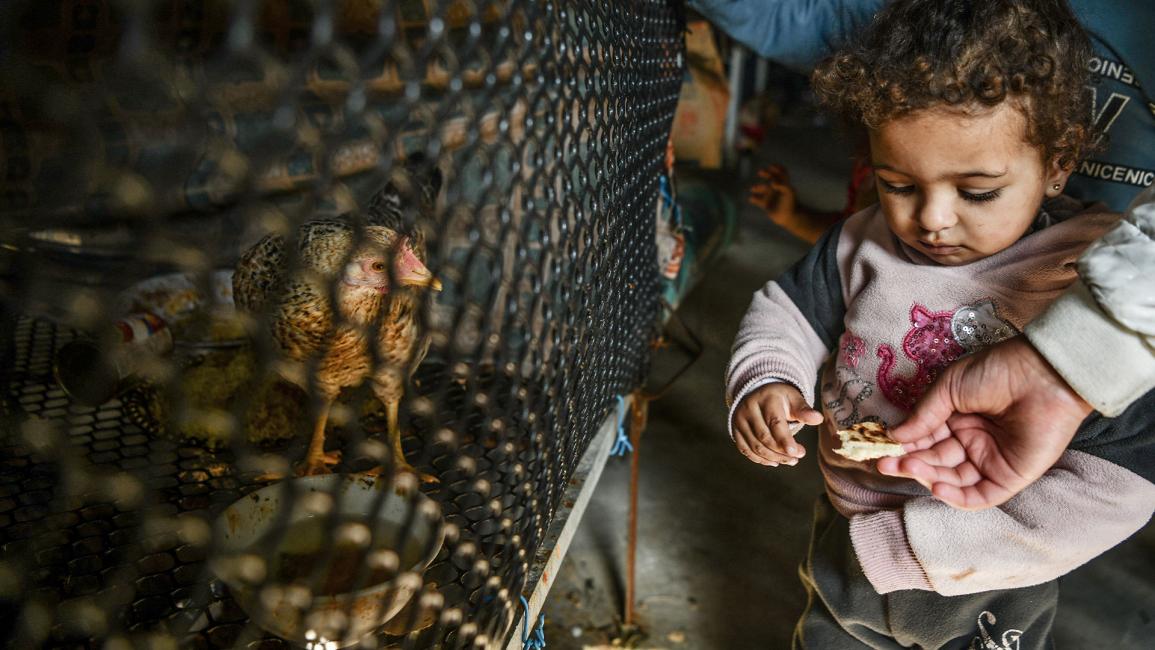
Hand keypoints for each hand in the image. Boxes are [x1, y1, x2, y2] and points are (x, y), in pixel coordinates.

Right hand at [732, 383, 822, 466]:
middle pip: (764, 437)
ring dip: (773, 458)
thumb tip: (818, 419)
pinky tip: (774, 462)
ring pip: (755, 446)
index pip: (774, 423)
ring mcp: (739, 420)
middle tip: (798, 457)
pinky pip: (746, 450)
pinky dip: (760, 459)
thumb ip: (804, 410)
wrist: (757, 394)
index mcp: (766, 399)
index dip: (785, 440)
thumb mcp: (793, 399)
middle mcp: (749, 409)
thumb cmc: (780, 398)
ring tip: (790, 461)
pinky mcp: (735, 431)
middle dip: (782, 451)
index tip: (797, 452)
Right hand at [748, 164, 795, 219]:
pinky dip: (753, 199)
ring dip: (757, 187)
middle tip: (760, 171)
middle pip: (771, 178)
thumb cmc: (790, 204)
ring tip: (753, 188)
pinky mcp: (766, 204)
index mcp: (784, 185)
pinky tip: (750, 198)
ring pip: (763, 189)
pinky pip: (758, 200)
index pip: (781, 173)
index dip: (777, 168)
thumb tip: (772, 182)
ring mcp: (771, 196)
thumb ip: (782, 185)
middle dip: (766, 173)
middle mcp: (777, 189)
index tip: (771, 166)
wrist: (789, 217)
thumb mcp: (788, 193)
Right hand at [877, 336, 1092, 509]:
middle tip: (885, 465)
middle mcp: (973, 441)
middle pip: (935, 461)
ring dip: (927, 476)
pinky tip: (936, 486)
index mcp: (959, 418)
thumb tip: (894, 436)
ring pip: (952, 479)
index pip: (925, 439)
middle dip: (909, 463)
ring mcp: (991, 460)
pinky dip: (957, 496)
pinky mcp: (1011, 476)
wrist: (1044, 375)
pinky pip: (980, 495)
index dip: (903, 446)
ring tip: (907, 468)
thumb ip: (924, 415)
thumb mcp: (950, 387)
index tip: (880, 450)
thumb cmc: (998, 371)